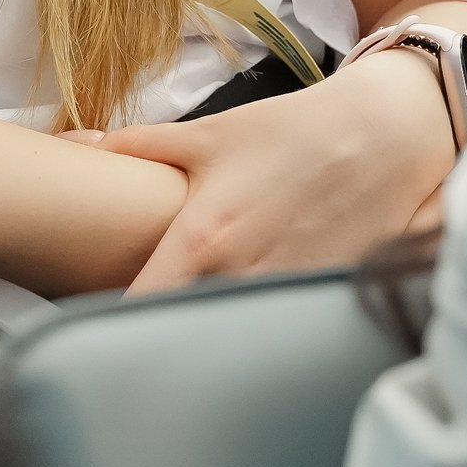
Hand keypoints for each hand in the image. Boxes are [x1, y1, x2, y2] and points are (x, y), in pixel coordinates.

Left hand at [99, 47, 459, 294]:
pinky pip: (273, 328)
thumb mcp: (211, 133)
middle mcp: (240, 277)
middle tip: (138, 316)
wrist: (383, 135)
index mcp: (202, 239)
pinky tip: (250, 307)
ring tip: (195, 314)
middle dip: (159, 326)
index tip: (93, 322)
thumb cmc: (292, 131)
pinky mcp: (318, 302)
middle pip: (180, 328)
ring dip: (208, 329)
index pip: (138, 306)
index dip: (109, 319)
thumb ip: (140, 147)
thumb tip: (82, 144)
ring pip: (227, 334)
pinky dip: (256, 325)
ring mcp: (282, 295)